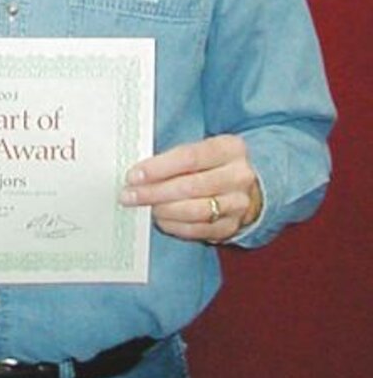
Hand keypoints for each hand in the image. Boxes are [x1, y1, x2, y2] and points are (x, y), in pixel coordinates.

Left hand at [119, 134, 261, 242]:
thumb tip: (138, 171)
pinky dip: (176, 226)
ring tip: (145, 207)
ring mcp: (238, 204)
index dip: (159, 168)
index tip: (134, 175)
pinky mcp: (232, 226)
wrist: (248, 187)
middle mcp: (239, 176)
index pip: (189, 157)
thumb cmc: (212, 164)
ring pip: (195, 211)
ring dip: (164, 211)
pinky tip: (161, 220)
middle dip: (154, 192)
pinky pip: (200, 229)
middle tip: (129, 195)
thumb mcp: (202, 149)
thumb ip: (176, 157)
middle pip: (190, 186)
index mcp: (230, 148)